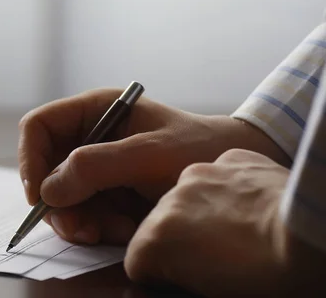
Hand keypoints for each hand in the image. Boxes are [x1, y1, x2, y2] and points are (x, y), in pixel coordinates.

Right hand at [19, 88, 288, 244]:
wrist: (231, 174)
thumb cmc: (199, 149)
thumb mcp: (150, 154)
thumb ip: (98, 166)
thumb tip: (48, 190)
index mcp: (95, 110)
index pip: (39, 127)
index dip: (31, 159)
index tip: (39, 196)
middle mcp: (89, 137)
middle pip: (46, 169)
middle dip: (60, 202)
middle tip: (83, 229)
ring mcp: (96, 166)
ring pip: (62, 198)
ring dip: (82, 220)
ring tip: (118, 229)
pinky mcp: (106, 193)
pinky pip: (83, 214)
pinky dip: (98, 228)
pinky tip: (126, 229)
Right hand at [123, 149, 322, 297]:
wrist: (318, 240)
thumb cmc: (272, 279)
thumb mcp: (208, 294)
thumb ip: (175, 276)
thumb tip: (175, 275)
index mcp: (157, 238)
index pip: (136, 259)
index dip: (158, 274)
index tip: (182, 280)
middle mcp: (171, 199)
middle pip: (158, 224)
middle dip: (177, 240)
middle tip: (215, 261)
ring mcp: (202, 173)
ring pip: (186, 196)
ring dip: (199, 213)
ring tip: (236, 234)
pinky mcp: (233, 160)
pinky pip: (218, 176)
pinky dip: (228, 191)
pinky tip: (250, 209)